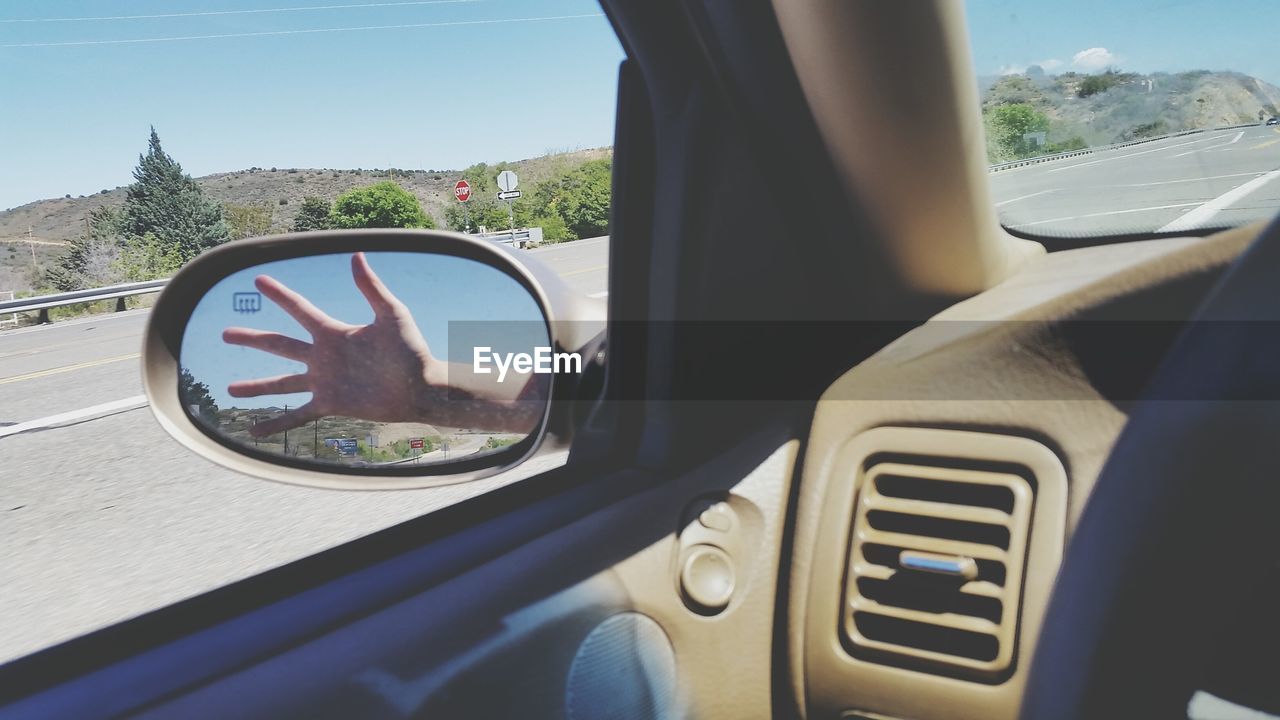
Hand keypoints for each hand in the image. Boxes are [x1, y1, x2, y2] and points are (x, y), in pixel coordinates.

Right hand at [223, 252, 434, 436]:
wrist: (420, 388)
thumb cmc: (411, 350)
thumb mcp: (392, 315)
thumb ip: (372, 288)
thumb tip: (356, 255)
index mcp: (334, 333)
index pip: (299, 309)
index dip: (279, 295)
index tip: (258, 280)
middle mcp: (324, 356)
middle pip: (279, 344)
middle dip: (253, 339)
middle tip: (226, 333)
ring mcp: (325, 382)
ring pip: (282, 383)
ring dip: (257, 387)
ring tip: (231, 390)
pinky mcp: (330, 404)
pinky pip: (297, 415)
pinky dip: (277, 423)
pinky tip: (255, 431)